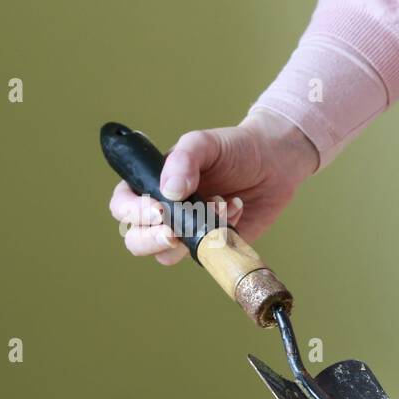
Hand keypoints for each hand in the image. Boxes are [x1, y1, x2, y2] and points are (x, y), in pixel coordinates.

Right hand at [108, 109, 317, 263]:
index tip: (158, 210)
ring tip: (220, 204)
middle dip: (151, 240)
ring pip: (167, 255)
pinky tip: (236, 207)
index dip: (132, 213)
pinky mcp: (214, 245)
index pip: (123, 206)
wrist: (275, 163)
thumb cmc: (234, 149)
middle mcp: (164, 212)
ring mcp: (188, 231)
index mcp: (151, 185)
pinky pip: (208, 254)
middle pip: (136, 240)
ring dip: (192, 236)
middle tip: (176, 231)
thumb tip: (170, 191)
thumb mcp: (204, 143)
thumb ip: (184, 160)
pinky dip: (220, 236)